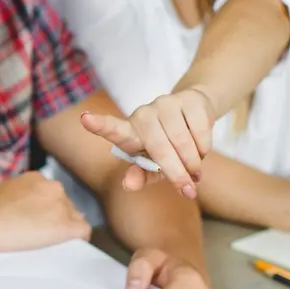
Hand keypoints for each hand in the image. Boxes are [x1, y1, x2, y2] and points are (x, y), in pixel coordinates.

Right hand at [0, 172, 91, 253]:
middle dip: (58, 219)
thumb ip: (19, 199)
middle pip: (67, 206)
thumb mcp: (4, 194)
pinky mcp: (64, 225)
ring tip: (50, 243)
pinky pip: (83, 232)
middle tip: (42, 234)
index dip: (48, 210)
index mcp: (37, 178)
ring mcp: (61, 206)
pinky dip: (78, 240)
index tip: (40, 221)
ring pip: (75, 219)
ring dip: (66, 229)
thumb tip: (19, 213)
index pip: (53, 195)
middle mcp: (53, 187)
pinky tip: (68, 248)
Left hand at [79, 88, 217, 198]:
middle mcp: (144, 115)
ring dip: (194, 162)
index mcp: (130, 132)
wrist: (197, 112)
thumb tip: (129, 185)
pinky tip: (202, 149)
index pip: (113, 130)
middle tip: (188, 189)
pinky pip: (200, 131)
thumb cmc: (170, 145)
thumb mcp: (155, 165)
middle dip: (176, 172)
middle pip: (159, 147)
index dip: (100, 125)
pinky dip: (204, 148)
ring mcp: (165, 104)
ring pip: (182, 141)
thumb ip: (141, 176)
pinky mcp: (188, 99)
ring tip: (196, 170)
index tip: (85, 119)